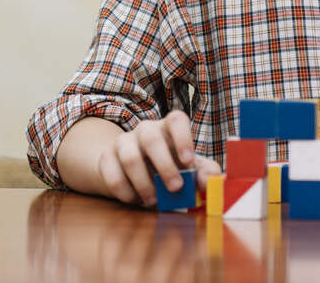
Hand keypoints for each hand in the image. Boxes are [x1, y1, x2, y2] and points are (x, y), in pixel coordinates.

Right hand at [95, 110, 221, 206]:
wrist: (130, 170)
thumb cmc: (168, 167)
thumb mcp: (189, 168)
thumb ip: (205, 173)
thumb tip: (213, 182)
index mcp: (169, 128)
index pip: (176, 119)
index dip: (183, 138)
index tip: (188, 163)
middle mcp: (145, 130)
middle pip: (151, 137)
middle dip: (164, 165)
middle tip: (176, 189)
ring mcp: (123, 142)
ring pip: (130, 157)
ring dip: (144, 183)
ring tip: (154, 200)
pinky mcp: (106, 158)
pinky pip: (111, 174)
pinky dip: (124, 191)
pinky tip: (134, 199)